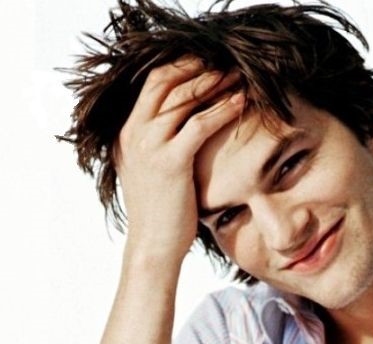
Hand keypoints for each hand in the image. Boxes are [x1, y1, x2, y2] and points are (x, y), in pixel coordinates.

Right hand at [114, 58, 244, 271]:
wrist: (153, 246)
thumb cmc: (161, 215)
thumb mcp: (152, 173)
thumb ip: (160, 148)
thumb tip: (185, 135)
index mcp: (127, 132)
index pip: (152, 84)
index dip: (181, 68)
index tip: (207, 64)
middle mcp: (134, 133)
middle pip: (166, 81)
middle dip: (198, 68)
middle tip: (226, 63)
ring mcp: (149, 145)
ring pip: (183, 98)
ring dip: (214, 83)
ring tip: (239, 76)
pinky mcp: (169, 161)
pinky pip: (199, 124)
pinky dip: (222, 110)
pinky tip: (241, 103)